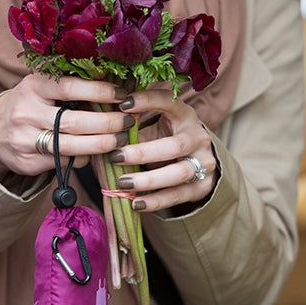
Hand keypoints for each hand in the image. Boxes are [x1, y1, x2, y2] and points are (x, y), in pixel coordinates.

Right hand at [0, 73, 133, 178]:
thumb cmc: (34, 105)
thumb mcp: (46, 88)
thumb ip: (76, 88)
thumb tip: (119, 90)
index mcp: (33, 87)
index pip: (70, 87)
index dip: (100, 91)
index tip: (123, 95)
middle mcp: (26, 113)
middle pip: (75, 122)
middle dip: (109, 123)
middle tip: (129, 121)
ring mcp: (24, 140)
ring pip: (72, 147)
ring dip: (102, 144)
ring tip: (121, 139)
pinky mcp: (28, 162)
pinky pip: (66, 162)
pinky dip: (86, 158)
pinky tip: (96, 152)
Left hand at [108, 89, 218, 212]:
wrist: (198, 162)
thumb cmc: (167, 140)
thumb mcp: (154, 130)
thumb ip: (133, 131)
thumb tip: (102, 131)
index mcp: (185, 115)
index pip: (169, 103)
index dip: (148, 101)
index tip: (123, 104)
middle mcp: (198, 137)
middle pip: (175, 146)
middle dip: (143, 152)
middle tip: (115, 157)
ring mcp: (204, 162)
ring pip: (179, 173)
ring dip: (149, 180)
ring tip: (123, 184)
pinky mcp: (202, 186)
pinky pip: (178, 195)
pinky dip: (156, 201)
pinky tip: (136, 203)